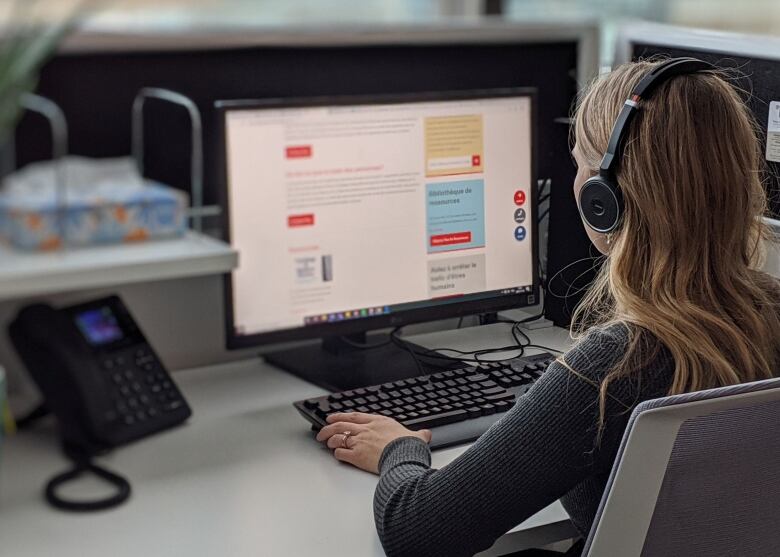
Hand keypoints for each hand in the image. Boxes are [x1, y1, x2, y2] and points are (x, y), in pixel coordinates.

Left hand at [316, 412, 431, 473]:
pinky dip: (337, 453)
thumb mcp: (416, 437)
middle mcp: (366, 430)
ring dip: (330, 440)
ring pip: (338, 437)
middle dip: (328, 427)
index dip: (341, 416)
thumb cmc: (408, 447)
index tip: (333, 417)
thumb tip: (426, 435)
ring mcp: (360, 442)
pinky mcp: (356, 456)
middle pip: (340, 425)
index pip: (354, 416)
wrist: (404, 457)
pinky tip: (337, 454)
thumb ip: (419, 435)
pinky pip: (341, 453)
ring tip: (326, 442)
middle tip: (321, 430)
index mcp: (377, 422)